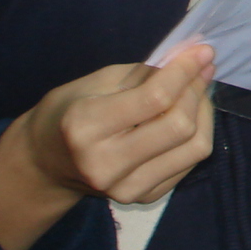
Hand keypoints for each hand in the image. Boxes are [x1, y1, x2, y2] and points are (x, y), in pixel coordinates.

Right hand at [0, 44, 217, 249]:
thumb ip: (145, 73)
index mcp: (85, 127)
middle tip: (201, 68)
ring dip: (204, 112)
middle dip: (196, 90)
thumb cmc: (69, 111)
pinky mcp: (143, 198)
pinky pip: (190, 163)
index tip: (202, 51)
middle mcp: (105, 165)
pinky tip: (188, 115)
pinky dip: (197, 133)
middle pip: (178, 126)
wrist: (46, 163)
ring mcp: (126, 188)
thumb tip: (193, 60)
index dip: (184, 72)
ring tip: (198, 90)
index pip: (154, 99)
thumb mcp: (97, 81)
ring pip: (194, 148)